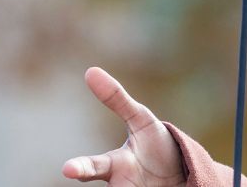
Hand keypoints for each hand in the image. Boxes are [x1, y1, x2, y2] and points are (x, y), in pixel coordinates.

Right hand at [62, 67, 186, 185]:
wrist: (179, 172)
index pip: (93, 167)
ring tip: (146, 185)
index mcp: (115, 166)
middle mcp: (120, 185)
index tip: (67, 169)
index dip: (81, 168)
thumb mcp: (141, 120)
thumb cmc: (154, 144)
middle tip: (74, 174)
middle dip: (90, 177)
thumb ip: (117, 99)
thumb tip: (90, 71)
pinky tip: (159, 186)